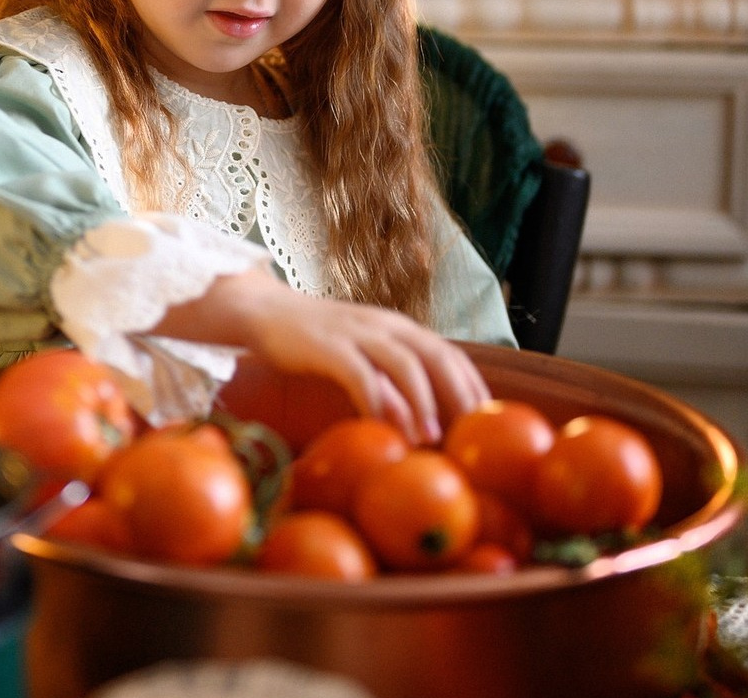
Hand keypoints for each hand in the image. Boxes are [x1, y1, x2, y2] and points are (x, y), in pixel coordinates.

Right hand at [160, 271, 488, 444]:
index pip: (450, 354)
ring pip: (404, 363)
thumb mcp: (360, 354)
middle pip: (437, 355)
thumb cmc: (314, 341)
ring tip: (431, 437)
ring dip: (422, 401)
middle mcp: (384, 324)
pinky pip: (359, 373)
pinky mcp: (327, 345)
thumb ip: (388, 379)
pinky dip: (376, 401)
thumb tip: (420, 424)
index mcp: (397, 327)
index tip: (485, 424)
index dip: (472, 387)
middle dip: (459, 395)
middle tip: (470, 436)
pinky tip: (381, 426)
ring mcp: (355, 332)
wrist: (262, 311)